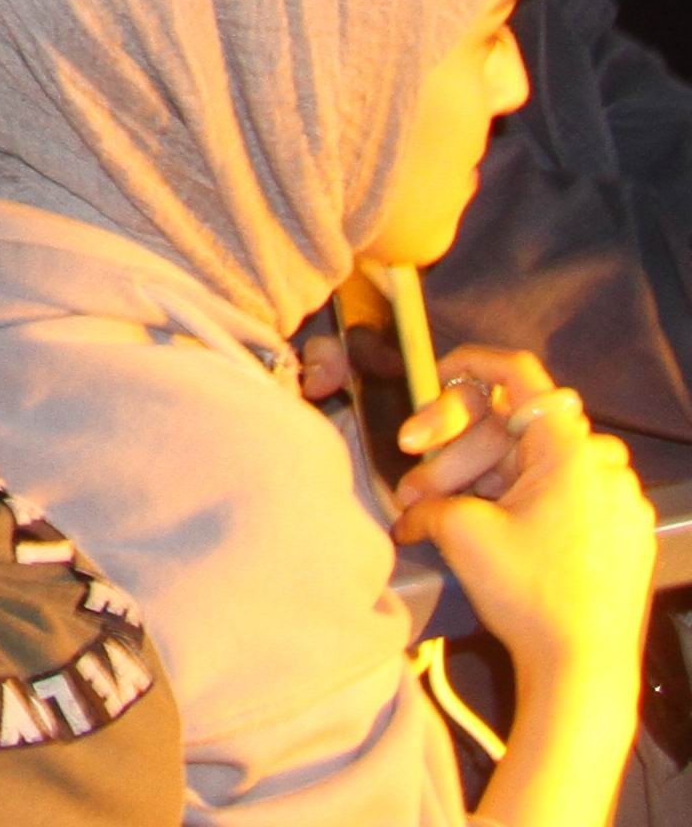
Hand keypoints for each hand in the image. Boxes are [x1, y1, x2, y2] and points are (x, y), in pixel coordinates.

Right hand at [394, 356, 655, 680]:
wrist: (584, 669)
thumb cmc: (528, 592)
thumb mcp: (461, 531)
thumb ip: (431, 496)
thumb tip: (413, 503)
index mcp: (570, 452)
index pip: (521, 374)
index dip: (471, 363)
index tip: (434, 373)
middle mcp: (603, 467)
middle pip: (514, 431)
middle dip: (452, 456)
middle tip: (411, 488)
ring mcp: (617, 502)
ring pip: (532, 467)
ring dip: (478, 485)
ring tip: (435, 521)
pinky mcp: (620, 535)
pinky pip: (561, 496)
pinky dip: (517, 503)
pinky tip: (484, 533)